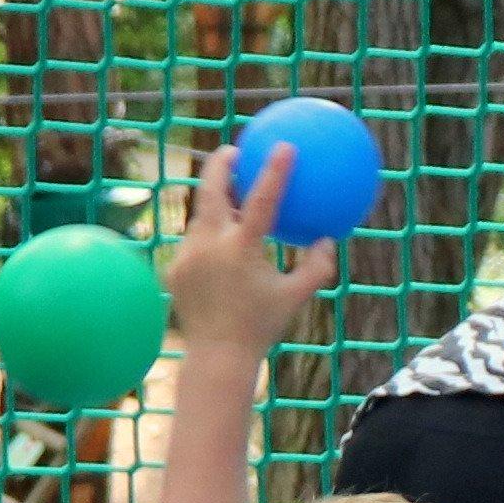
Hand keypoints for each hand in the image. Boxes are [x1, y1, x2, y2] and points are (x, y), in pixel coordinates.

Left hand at [166, 142, 334, 360]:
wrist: (217, 356)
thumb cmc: (262, 327)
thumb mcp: (296, 297)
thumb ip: (318, 266)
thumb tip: (328, 237)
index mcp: (242, 250)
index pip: (262, 199)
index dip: (274, 170)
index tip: (284, 146)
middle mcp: (210, 246)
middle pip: (212, 190)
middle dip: (222, 164)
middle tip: (235, 151)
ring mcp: (188, 255)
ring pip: (201, 216)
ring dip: (216, 204)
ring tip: (229, 194)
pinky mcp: (175, 267)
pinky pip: (194, 242)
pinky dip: (208, 236)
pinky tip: (217, 237)